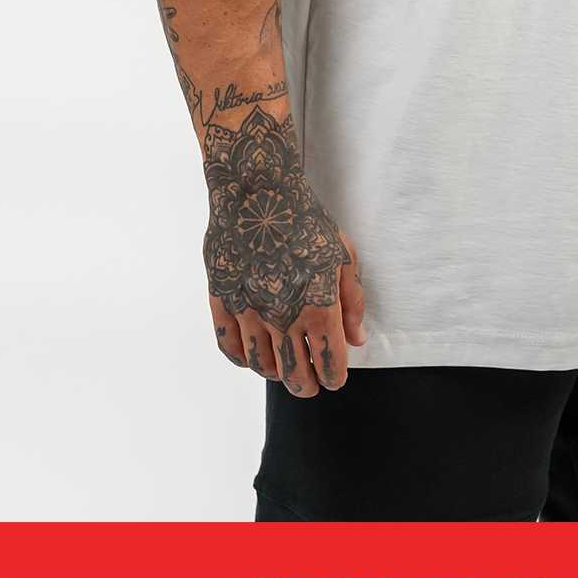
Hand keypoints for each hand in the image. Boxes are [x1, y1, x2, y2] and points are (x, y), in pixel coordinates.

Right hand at [200, 103, 367, 393]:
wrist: (258, 193)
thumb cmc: (306, 220)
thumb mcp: (343, 254)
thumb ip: (352, 300)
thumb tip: (355, 340)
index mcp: (317, 306)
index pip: (328, 362)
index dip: (334, 376)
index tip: (334, 377)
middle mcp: (282, 317)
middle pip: (294, 373)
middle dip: (307, 384)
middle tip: (311, 383)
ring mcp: (248, 311)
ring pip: (263, 364)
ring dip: (277, 373)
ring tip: (285, 369)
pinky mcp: (222, 301)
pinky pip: (230, 347)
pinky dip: (243, 359)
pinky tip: (254, 356)